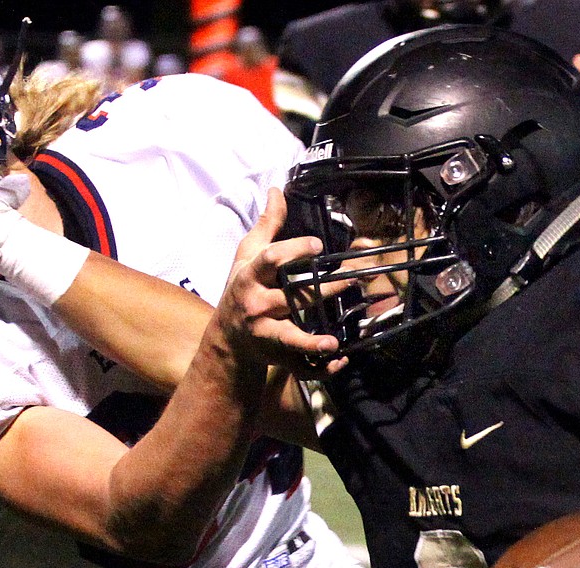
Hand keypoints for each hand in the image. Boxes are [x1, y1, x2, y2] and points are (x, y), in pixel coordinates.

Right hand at [217, 188, 341, 369]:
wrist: (227, 338)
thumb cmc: (240, 289)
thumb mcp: (247, 256)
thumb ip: (266, 225)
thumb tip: (277, 190)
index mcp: (250, 277)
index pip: (270, 260)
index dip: (293, 252)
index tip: (318, 245)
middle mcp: (256, 305)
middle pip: (291, 298)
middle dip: (322, 290)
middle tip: (351, 279)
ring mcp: (265, 333)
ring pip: (291, 337)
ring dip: (313, 341)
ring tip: (334, 340)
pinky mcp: (275, 354)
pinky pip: (298, 364)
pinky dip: (319, 365)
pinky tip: (339, 357)